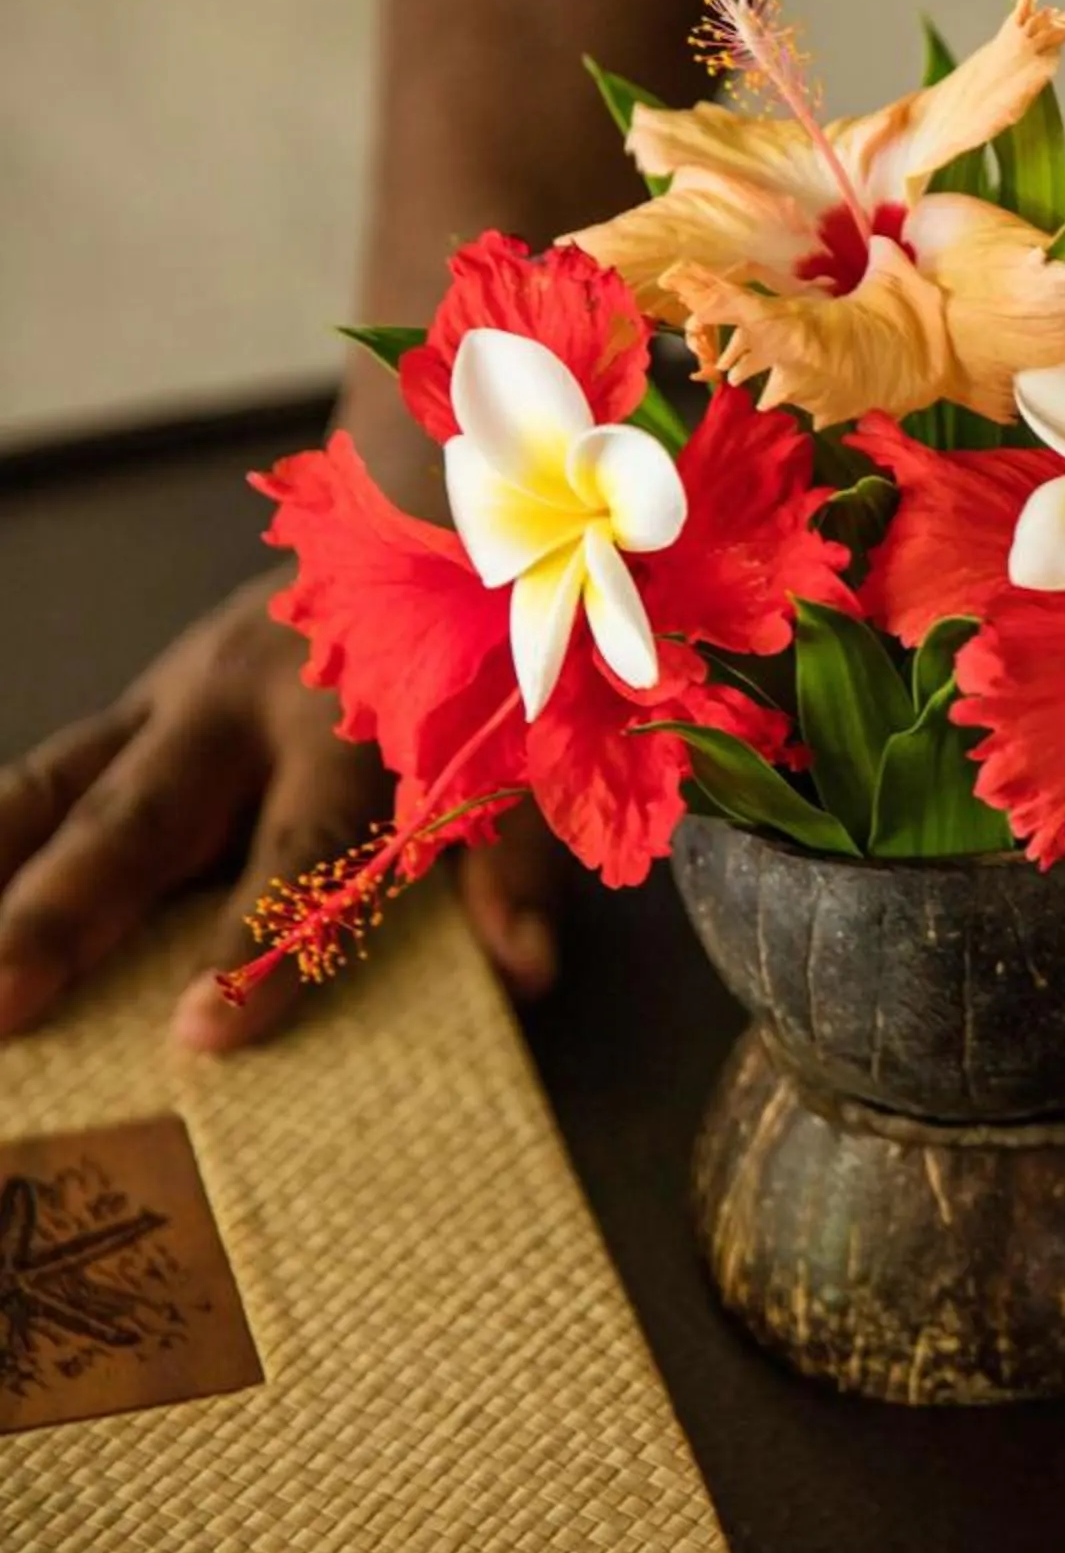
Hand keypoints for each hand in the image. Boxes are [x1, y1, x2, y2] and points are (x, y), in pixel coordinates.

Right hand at [0, 567, 561, 1048]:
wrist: (423, 523)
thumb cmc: (479, 657)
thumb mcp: (526, 748)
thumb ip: (519, 861)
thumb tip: (527, 971)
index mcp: (346, 728)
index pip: (297, 849)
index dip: (255, 941)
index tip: (204, 1029)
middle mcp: (241, 710)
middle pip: (138, 824)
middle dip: (60, 920)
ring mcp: (172, 701)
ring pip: (57, 790)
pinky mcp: (136, 705)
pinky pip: (40, 773)